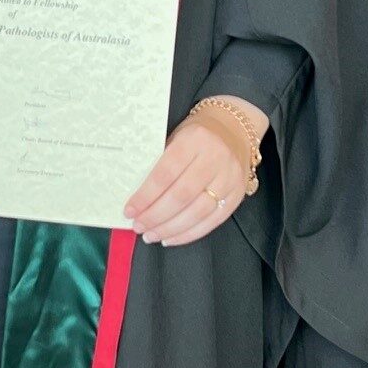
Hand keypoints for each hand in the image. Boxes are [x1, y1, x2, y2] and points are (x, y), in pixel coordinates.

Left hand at [124, 105, 253, 247]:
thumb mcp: (177, 137)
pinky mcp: (237, 195)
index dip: (146, 196)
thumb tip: (137, 198)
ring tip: (152, 235)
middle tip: (138, 227)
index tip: (130, 210)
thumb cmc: (197, 135)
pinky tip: (171, 237)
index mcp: (194, 140)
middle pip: (181, 196)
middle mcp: (214, 158)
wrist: (235, 129)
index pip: (166, 173)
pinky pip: (212, 221)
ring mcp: (229, 178)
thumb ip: (161, 163)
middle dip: (155, 216)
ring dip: (170, 229)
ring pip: (197, 212)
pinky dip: (190, 234)